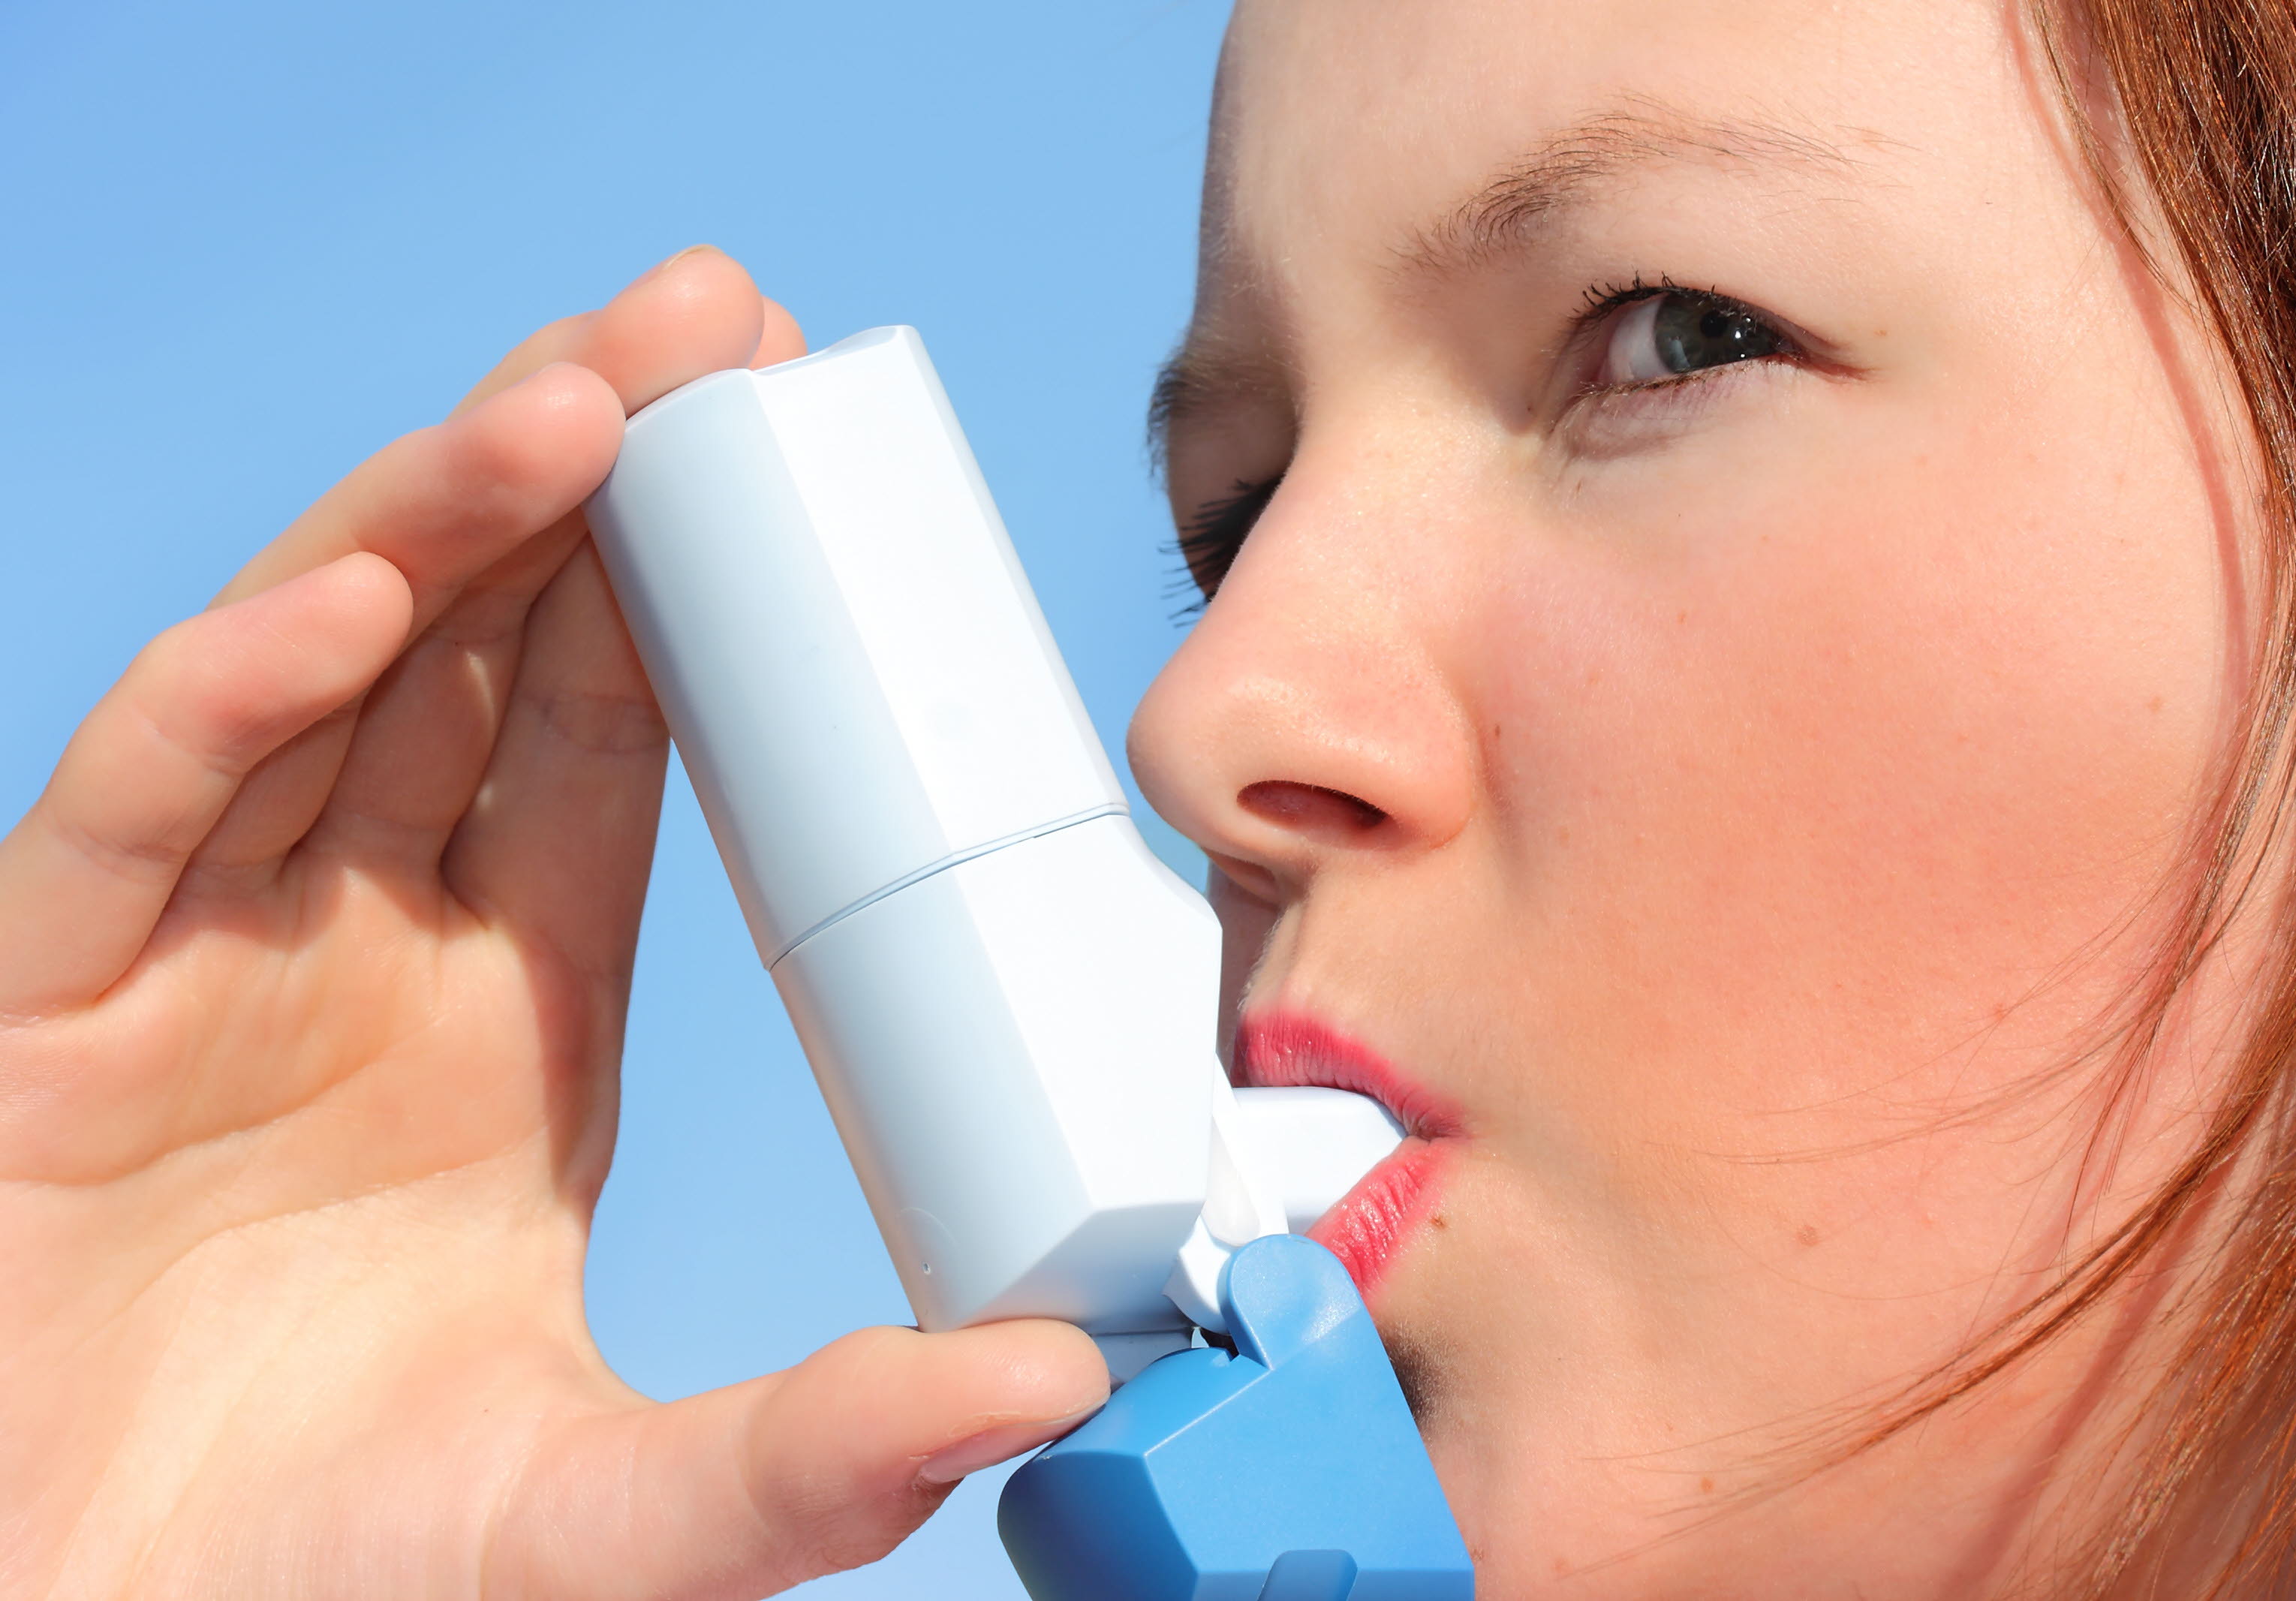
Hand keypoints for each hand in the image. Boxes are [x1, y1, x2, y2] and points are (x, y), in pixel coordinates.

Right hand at [0, 246, 1106, 1600]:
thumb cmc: (326, 1579)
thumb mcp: (616, 1509)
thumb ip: (822, 1447)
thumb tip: (1064, 1379)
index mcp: (510, 1015)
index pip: (614, 740)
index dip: (697, 591)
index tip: (795, 450)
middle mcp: (359, 948)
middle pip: (479, 651)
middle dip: (586, 475)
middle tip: (713, 321)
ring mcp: (196, 957)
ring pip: (321, 672)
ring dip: (443, 522)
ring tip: (583, 396)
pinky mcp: (38, 1007)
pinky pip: (134, 805)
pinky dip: (237, 693)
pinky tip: (361, 601)